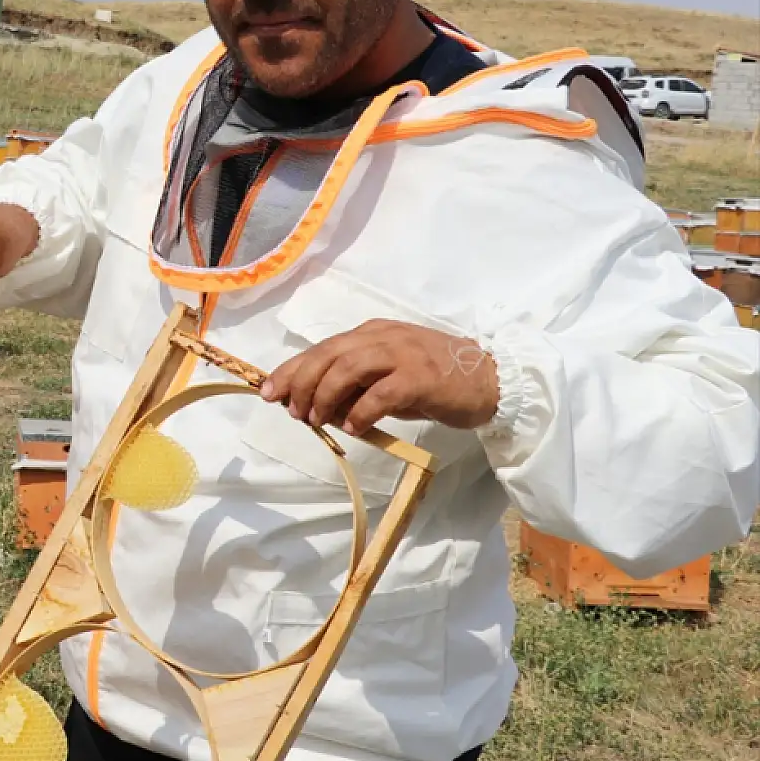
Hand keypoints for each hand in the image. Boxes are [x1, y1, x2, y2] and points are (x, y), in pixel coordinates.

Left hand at [260, 320, 499, 435]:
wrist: (490, 380)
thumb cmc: (436, 380)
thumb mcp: (388, 376)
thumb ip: (355, 385)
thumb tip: (317, 406)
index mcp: (371, 333)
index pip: (321, 349)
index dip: (291, 370)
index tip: (269, 393)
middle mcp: (382, 337)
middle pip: (327, 355)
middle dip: (301, 384)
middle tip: (293, 412)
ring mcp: (402, 354)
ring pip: (348, 369)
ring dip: (325, 397)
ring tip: (318, 421)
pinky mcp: (420, 378)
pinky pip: (380, 394)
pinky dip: (360, 412)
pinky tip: (353, 427)